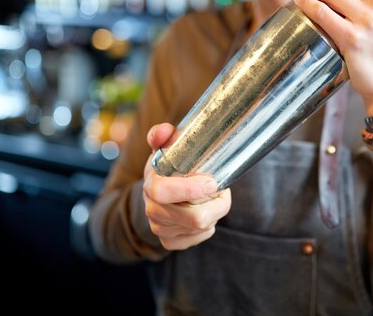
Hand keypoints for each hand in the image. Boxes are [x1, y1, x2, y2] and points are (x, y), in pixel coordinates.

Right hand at [143, 123, 231, 249]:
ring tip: (213, 198)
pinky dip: (209, 225)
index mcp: (151, 185)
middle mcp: (152, 210)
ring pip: (201, 228)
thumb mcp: (164, 148)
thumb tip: (165, 131)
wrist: (159, 194)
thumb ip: (162, 135)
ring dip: (214, 212)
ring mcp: (160, 228)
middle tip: (222, 189)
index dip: (190, 190)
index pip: (163, 193)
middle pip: (193, 218)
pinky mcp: (170, 242)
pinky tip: (205, 211)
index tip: (212, 183)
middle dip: (217, 204)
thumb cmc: (167, 168)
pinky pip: (200, 237)